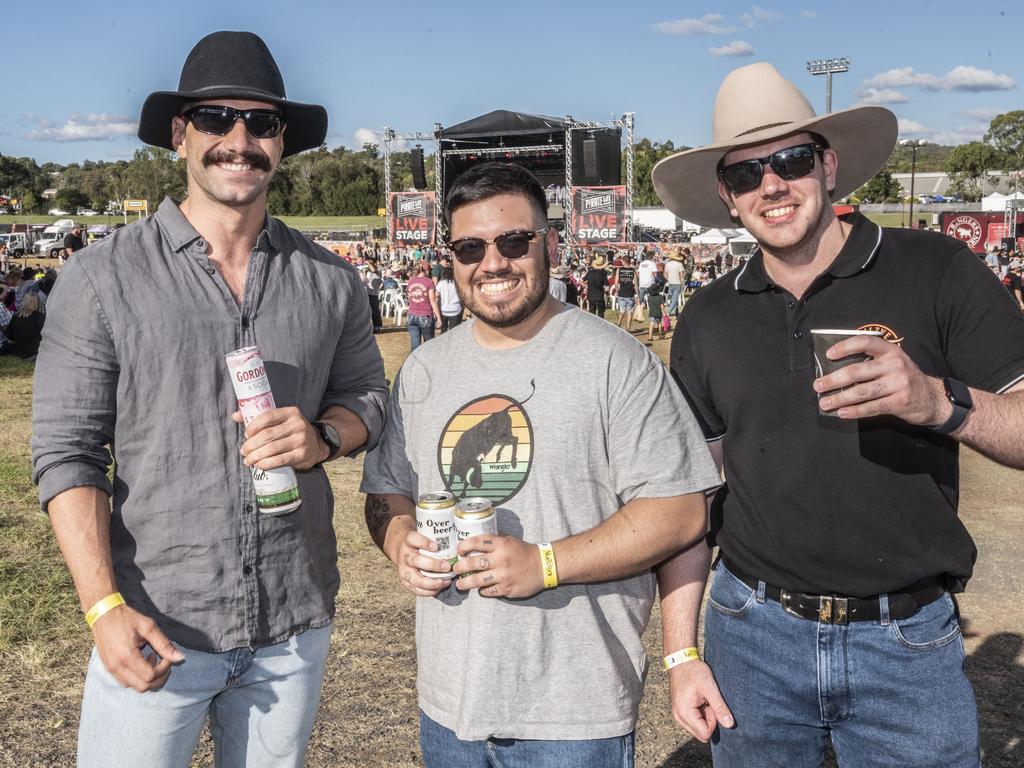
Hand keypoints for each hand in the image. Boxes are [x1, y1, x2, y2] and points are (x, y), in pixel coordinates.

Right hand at [92, 604, 184, 692]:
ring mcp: (111, 669)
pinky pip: (126, 682)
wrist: (103, 613)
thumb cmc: (126, 618)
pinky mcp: (108, 668)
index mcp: (127, 656)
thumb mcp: (148, 627)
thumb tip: (180, 657)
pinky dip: (137, 677)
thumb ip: (164, 644)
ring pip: (134, 687)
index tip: (166, 656)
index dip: (164, 668)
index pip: (151, 676)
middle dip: (158, 677)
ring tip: (152, 659)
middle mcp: (117, 667)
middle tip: (163, 661)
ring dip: (148, 678)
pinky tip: (142, 662)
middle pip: (143, 687)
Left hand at [233, 407, 326, 470]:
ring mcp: (301, 440)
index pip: (268, 416)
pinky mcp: (302, 455)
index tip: (246, 434)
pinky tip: (259, 465)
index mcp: (291, 412)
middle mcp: (298, 424)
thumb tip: (235, 416)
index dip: (254, 426)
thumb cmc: (291, 431)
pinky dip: (266, 464)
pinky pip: (280, 460)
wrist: (316, 444)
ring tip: (248, 460)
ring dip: (256, 456)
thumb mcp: (280, 420)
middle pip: (268, 435)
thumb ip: (259, 418)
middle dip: (251, 445)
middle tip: (243, 451)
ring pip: (272, 449)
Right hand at [391, 524, 453, 596]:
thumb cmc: (419, 544)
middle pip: (415, 560)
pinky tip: (439, 588)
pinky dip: (428, 591)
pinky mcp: (405, 582)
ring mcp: (403, 570)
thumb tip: (459, 541)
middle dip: (432, 565)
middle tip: (447, 567)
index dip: (424, 542)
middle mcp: (405, 556)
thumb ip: (437, 538)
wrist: (402, 551)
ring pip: (415, 578)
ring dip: (432, 582)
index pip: (413, 539)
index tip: (436, 546)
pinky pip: (416, 589)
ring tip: (446, 581)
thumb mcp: (423, 536)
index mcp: (408, 541)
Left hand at [452, 535, 543, 598]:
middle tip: (455, 569)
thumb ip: (494, 540)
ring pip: (478, 580)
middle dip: (460, 567)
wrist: (544, 566)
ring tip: (459, 584)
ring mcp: (504, 575)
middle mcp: (501, 559)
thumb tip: (475, 541)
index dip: (464, 546)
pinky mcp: (507, 588)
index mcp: (501, 545)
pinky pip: (489, 591)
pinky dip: (482, 591)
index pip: (477, 542)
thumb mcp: (510, 540)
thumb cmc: (524, 552)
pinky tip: (479, 589)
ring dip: (465, 583)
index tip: (458, 550)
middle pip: (473, 563)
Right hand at [668, 660, 734, 741]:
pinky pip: (693, 722)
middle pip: (701, 734)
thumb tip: (730, 725)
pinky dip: (699, 714)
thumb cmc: (694, 672)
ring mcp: (677, 715)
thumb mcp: (710, 688)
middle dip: (709, 721)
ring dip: (704, 717)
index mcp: (684, 712)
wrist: (681, 660)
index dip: (713, 721)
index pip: (705, 733)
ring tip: (703, 700)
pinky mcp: (679, 711)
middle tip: (707, 702)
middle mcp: (678, 717)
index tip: (711, 705)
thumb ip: (720, 707)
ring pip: (697, 729)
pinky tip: (699, 700)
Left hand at [813, 336, 949, 424]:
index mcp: (891, 351)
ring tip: (825, 403)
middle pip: (857, 371)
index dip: (845, 346)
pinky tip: (842, 413)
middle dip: (833, 379)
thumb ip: (871, 363)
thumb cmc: (904, 379)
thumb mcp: (893, 364)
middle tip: (818, 385)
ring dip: (839, 398)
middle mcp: (895, 364)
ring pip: (861, 391)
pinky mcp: (900, 402)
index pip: (865, 342)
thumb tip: (836, 370)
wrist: (933, 398)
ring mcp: (899, 383)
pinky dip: (854, 411)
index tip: (829, 355)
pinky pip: (871, 407)